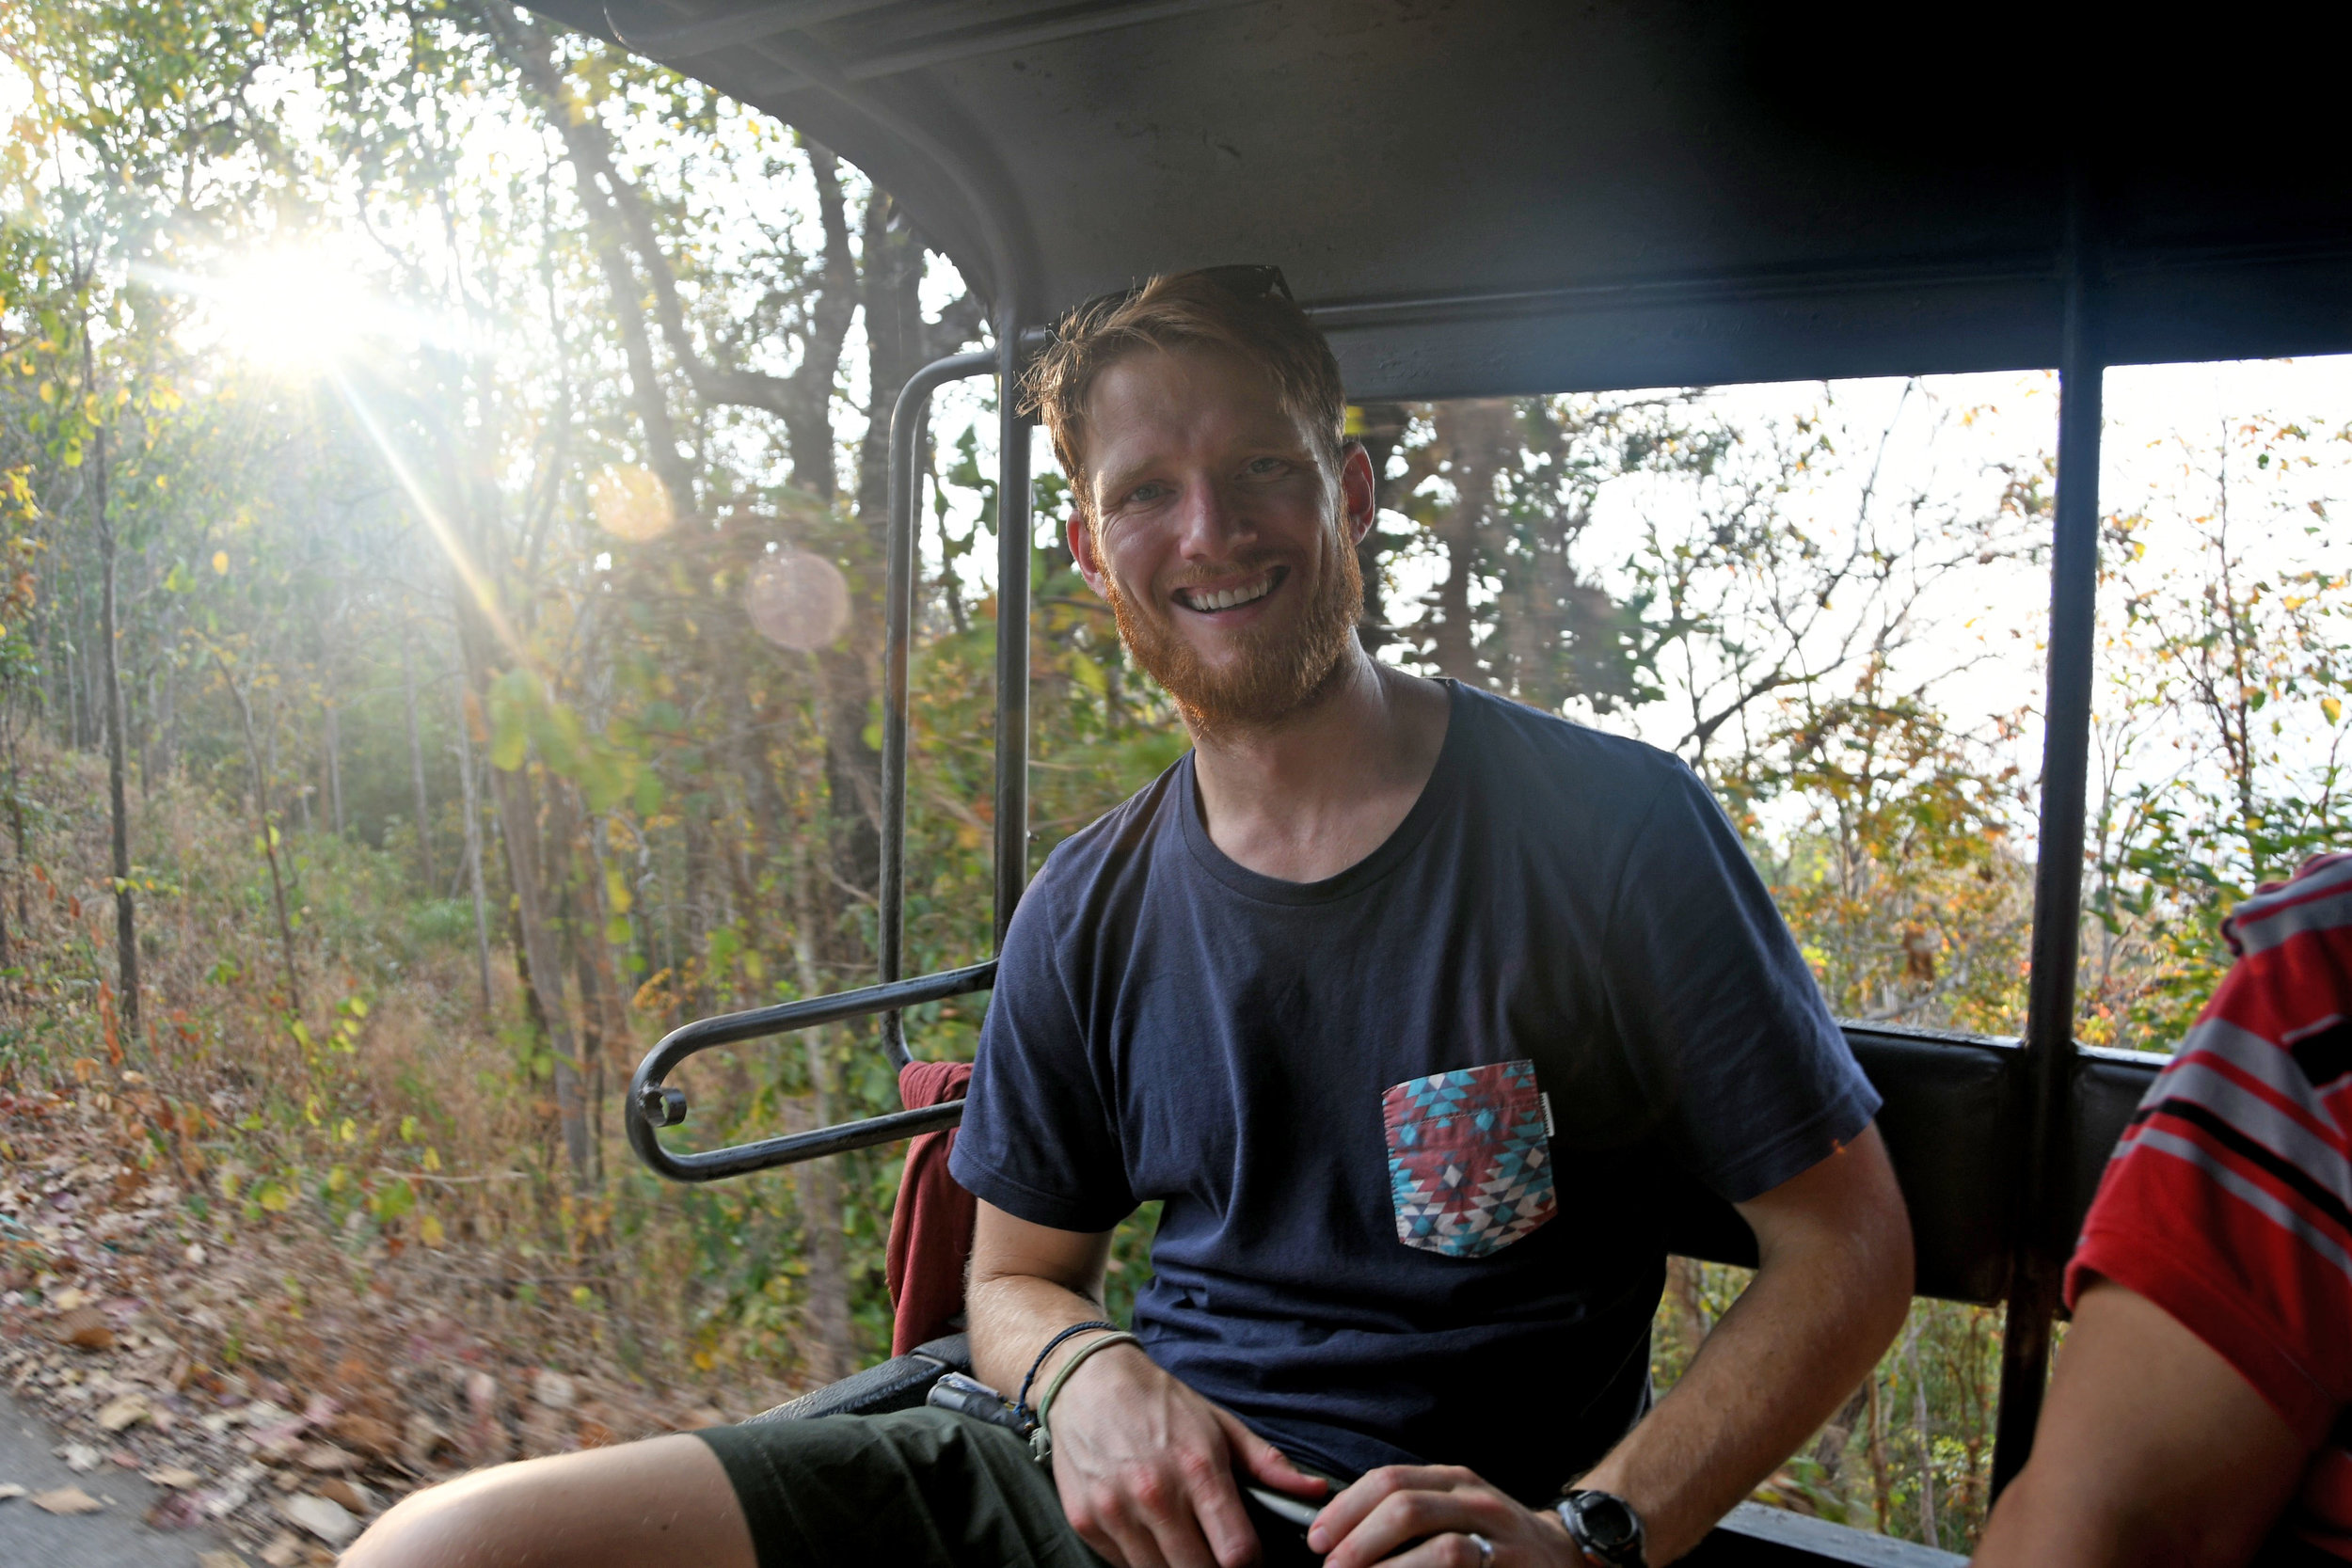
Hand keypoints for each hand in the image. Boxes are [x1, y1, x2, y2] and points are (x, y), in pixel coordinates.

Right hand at [1046, 1341, 1328, 1567]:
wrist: (1086, 1379)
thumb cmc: (1159, 1402)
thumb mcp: (1219, 1424)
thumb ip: (1267, 1464)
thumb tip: (1314, 1491)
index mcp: (1198, 1468)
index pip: (1236, 1553)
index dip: (1251, 1565)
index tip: (1250, 1559)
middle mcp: (1155, 1494)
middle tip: (1219, 1555)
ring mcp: (1115, 1512)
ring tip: (1187, 1548)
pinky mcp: (1085, 1522)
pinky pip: (1124, 1567)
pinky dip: (1143, 1561)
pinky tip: (1152, 1538)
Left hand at [1308, 1465, 1582, 1567]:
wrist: (1563, 1556)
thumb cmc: (1492, 1535)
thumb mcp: (1453, 1508)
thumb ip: (1408, 1511)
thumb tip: (1339, 1533)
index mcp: (1454, 1480)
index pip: (1390, 1480)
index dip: (1347, 1509)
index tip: (1317, 1538)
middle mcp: (1477, 1502)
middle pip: (1408, 1509)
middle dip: (1361, 1542)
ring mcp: (1500, 1540)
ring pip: (1442, 1550)